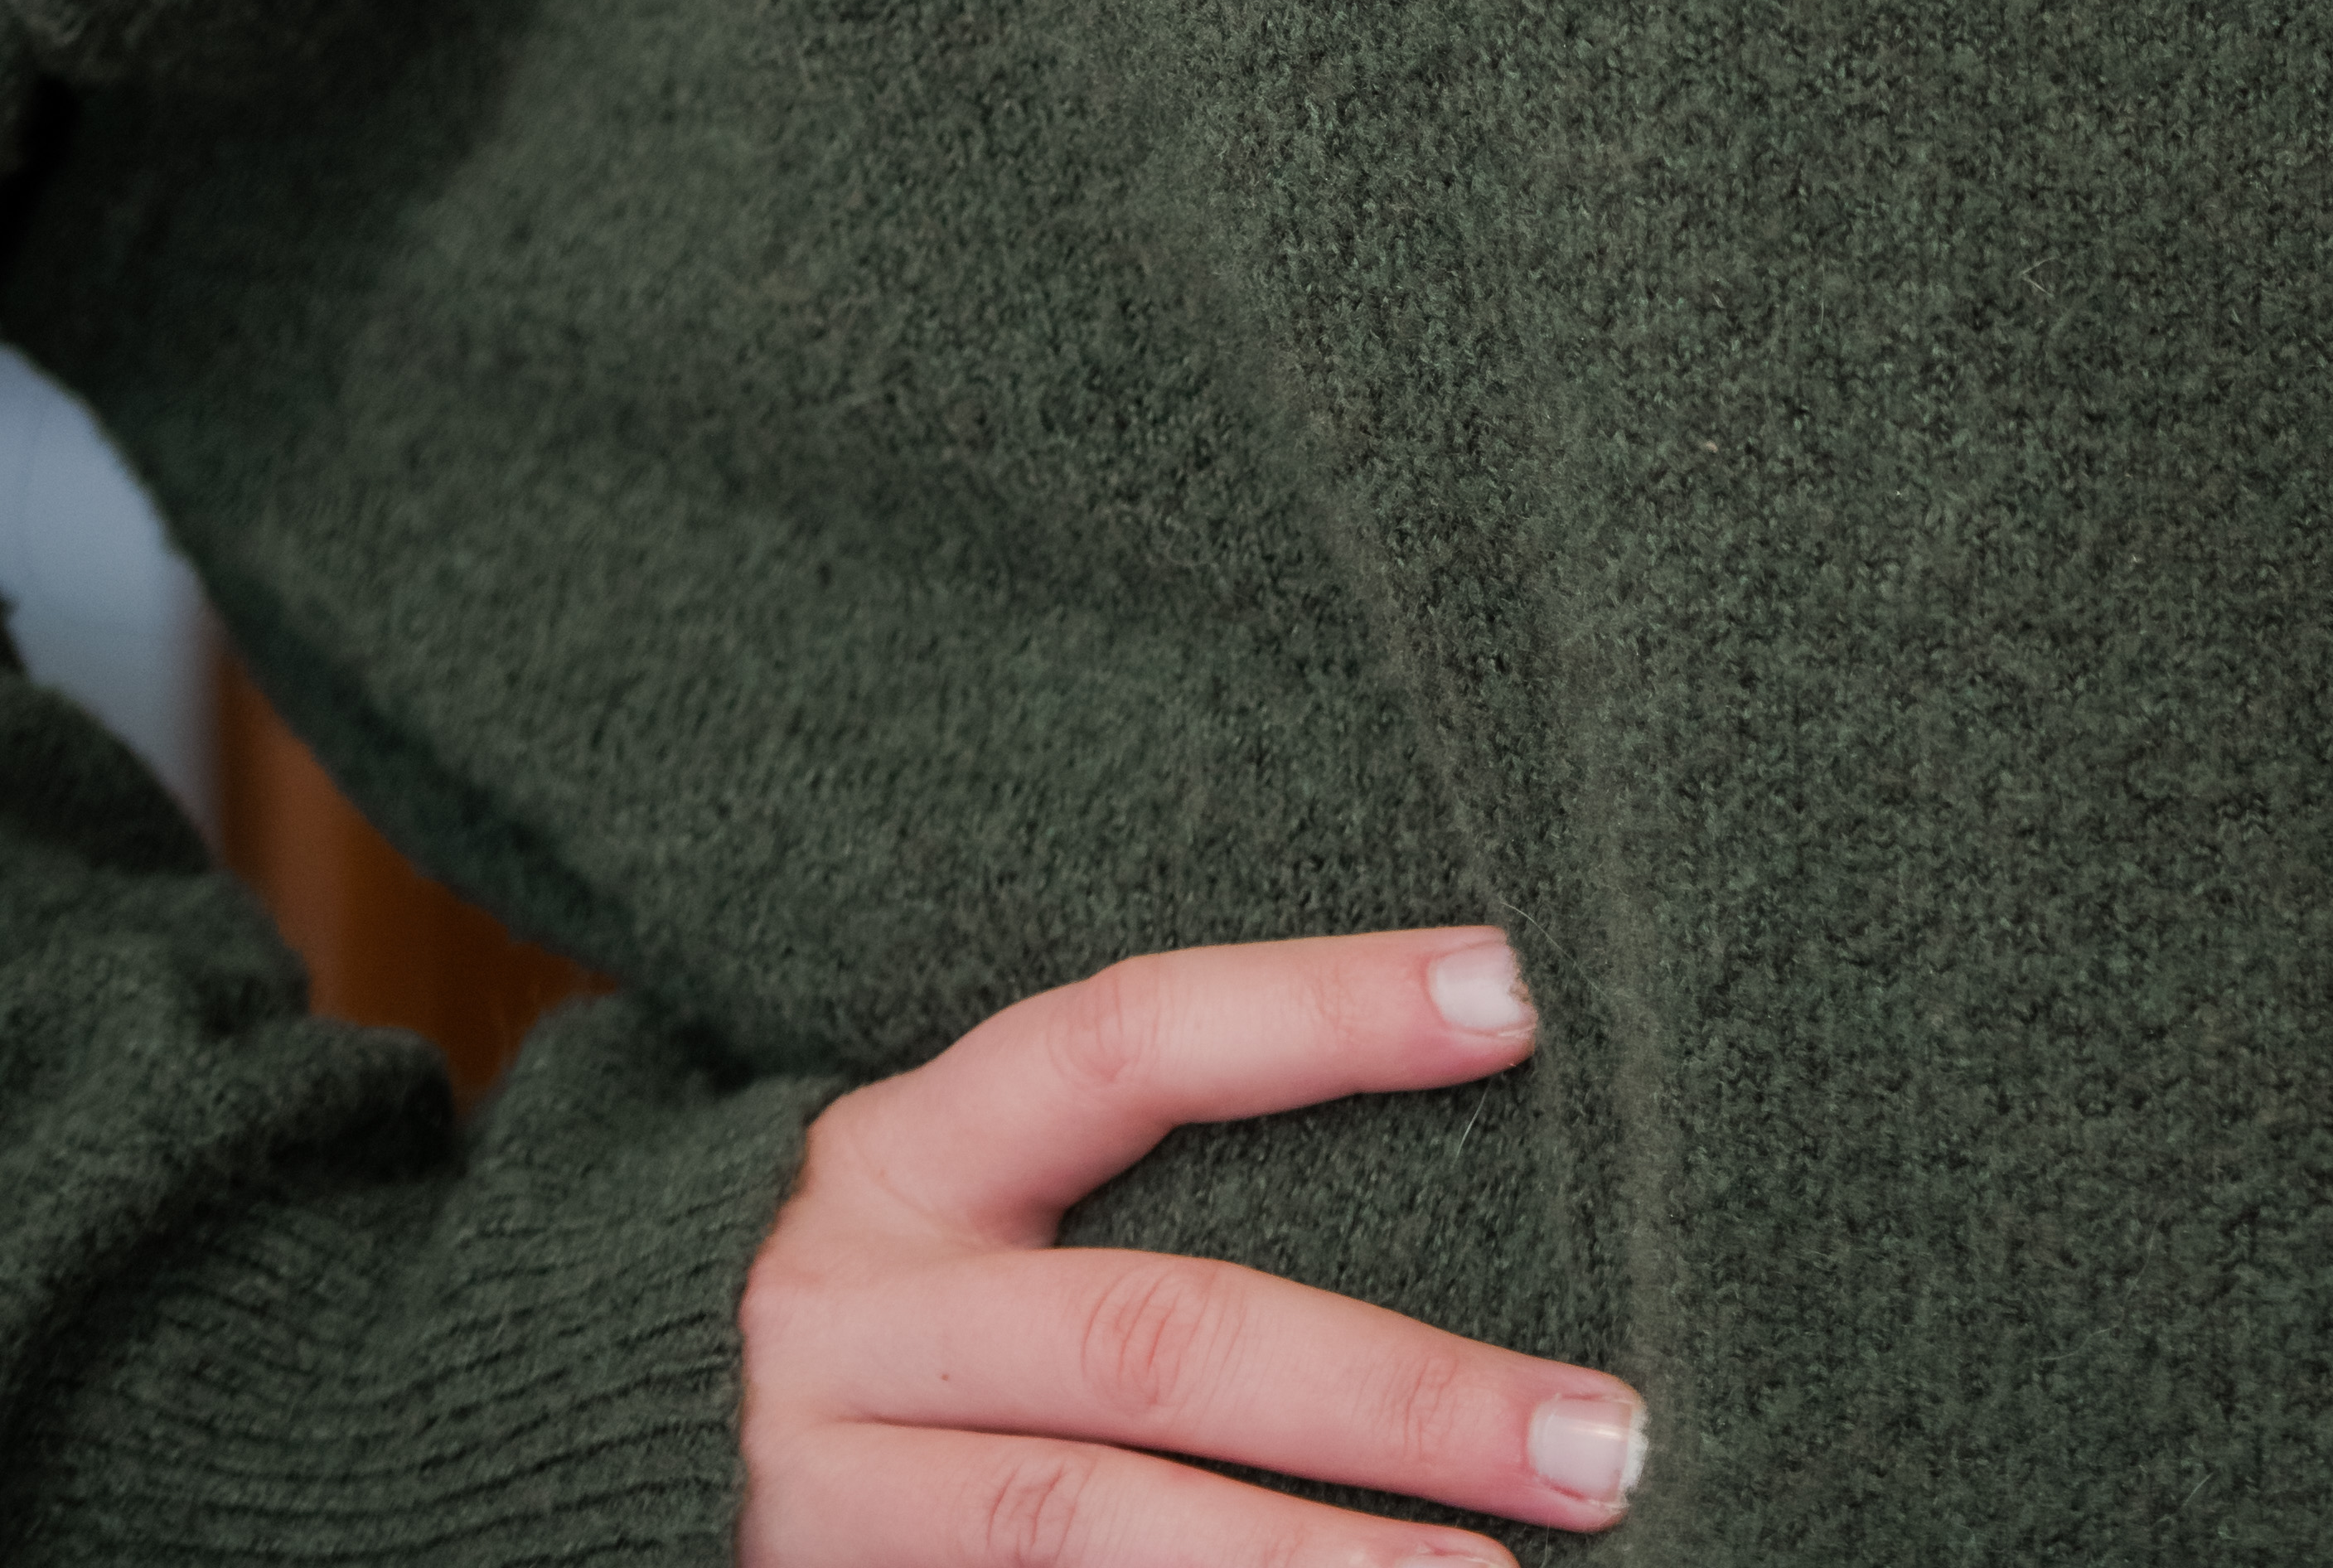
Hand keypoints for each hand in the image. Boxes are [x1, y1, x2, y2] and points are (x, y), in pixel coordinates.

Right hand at [737, 920, 1646, 1559]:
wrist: (557, 1444)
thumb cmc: (850, 1297)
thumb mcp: (946, 1196)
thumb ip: (1121, 1169)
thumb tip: (1451, 1087)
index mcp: (905, 1157)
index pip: (1131, 1037)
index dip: (1318, 1010)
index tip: (1514, 995)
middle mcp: (859, 1319)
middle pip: (1158, 1340)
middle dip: (1395, 1394)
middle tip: (1602, 1437)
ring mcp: (834, 1494)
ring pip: (1088, 1529)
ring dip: (1310, 1563)